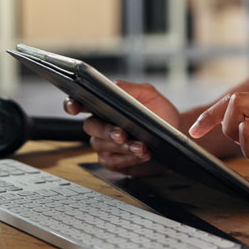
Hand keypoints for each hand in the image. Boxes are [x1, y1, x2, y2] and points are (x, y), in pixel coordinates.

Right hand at [64, 80, 178, 175]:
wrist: (176, 135)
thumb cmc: (161, 114)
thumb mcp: (149, 95)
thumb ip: (129, 89)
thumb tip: (113, 86)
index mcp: (105, 105)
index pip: (81, 103)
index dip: (72, 104)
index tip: (74, 107)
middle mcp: (102, 124)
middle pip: (90, 127)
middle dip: (106, 131)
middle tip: (122, 133)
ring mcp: (106, 144)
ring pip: (102, 146)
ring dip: (122, 147)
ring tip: (141, 146)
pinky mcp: (114, 161)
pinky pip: (112, 162)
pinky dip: (127, 159)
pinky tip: (142, 154)